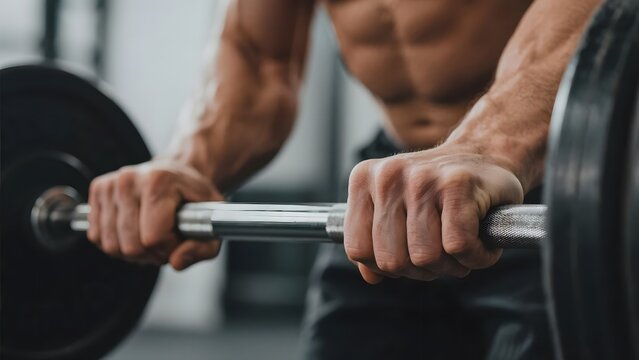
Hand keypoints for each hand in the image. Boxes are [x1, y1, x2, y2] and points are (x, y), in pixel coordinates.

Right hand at [87, 160, 222, 269]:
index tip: (178, 236)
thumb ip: (202, 248)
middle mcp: (129, 179)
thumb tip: (176, 262)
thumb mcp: (211, 222)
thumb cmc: (194, 198)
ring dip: (133, 251)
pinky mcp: (97, 190)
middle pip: (130, 246)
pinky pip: (97, 237)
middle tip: (165, 239)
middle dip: (151, 253)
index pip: (153, 238)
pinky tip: (134, 230)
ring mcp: (110, 184)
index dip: (168, 248)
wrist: (178, 173)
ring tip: (150, 235)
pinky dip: (116, 242)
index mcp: (159, 181)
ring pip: (111, 245)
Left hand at [343, 144, 523, 283]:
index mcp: (364, 180)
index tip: (410, 254)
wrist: (486, 155)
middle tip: (441, 253)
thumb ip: (375, 242)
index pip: (358, 250)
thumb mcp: (397, 209)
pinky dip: (475, 257)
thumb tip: (371, 277)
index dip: (387, 266)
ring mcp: (421, 178)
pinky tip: (480, 241)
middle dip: (422, 271)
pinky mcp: (457, 184)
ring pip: (425, 257)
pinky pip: (458, 247)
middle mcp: (388, 176)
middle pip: (392, 261)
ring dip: (451, 266)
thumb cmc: (439, 191)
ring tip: (461, 246)